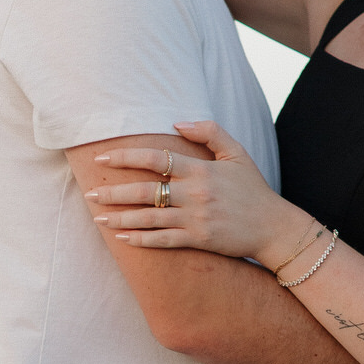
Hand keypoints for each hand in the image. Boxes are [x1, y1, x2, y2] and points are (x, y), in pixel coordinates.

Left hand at [87, 121, 310, 263]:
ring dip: (120, 218)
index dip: (125, 157)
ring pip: (149, 218)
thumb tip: (177, 122)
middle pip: (145, 191)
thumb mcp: (237, 153)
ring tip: (98, 218)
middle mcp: (195, 194)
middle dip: (113, 192)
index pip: (156, 159)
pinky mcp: (199, 239)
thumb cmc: (253, 189)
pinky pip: (163, 240)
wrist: (273, 227)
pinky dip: (141, 239)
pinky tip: (123, 239)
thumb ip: (209, 132)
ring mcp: (196, 219)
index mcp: (201, 170)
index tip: (102, 158)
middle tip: (90, 193)